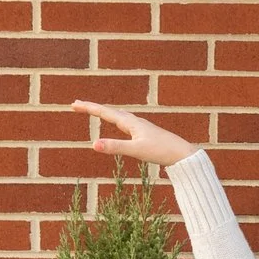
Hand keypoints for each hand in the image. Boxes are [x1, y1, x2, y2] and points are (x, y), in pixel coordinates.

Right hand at [73, 100, 195, 169]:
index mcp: (130, 123)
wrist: (184, 155)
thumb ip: (115, 147)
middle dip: (93, 108)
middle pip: (110, 111)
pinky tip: (123, 124)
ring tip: (96, 111)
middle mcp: (135, 122)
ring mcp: (142, 127)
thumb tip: (94, 145)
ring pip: (119, 116)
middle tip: (77, 104)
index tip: (73, 104)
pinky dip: (118, 120)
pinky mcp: (148, 134)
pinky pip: (128, 123)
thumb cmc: (162, 151)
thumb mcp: (136, 150)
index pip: (104, 112)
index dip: (88, 108)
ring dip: (105, 112)